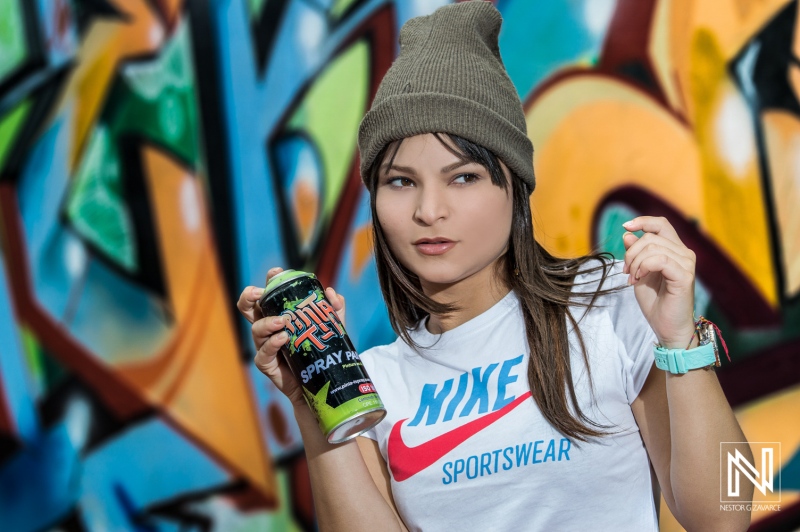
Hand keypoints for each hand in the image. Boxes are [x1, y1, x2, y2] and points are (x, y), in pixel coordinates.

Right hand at [237, 267, 346, 406]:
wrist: (321, 382)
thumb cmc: (321, 350)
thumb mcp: (331, 327)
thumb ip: (333, 309)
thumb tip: (330, 293)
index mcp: (279, 314)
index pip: (270, 293)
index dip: (270, 281)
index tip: (276, 272)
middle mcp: (268, 327)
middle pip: (248, 308)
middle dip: (249, 296)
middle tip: (259, 292)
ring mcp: (265, 345)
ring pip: (256, 329)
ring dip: (267, 323)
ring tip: (282, 322)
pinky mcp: (267, 364)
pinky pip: (263, 353)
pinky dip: (271, 344)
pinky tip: (282, 339)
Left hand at [622, 216, 695, 348]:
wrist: (667, 327)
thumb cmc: (655, 302)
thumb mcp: (639, 273)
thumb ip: (635, 253)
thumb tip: (627, 234)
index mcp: (674, 250)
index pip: (661, 224)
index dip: (643, 221)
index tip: (625, 226)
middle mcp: (684, 253)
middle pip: (651, 237)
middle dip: (631, 253)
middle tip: (626, 272)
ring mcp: (686, 263)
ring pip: (652, 248)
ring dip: (635, 263)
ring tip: (633, 279)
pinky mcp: (684, 275)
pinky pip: (659, 259)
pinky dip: (643, 267)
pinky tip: (639, 279)